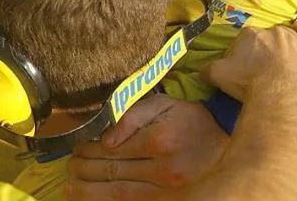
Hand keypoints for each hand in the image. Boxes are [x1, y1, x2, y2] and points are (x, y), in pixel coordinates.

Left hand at [65, 96, 226, 199]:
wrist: (227, 150)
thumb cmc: (193, 123)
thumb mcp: (165, 105)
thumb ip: (133, 116)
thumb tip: (107, 139)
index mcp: (158, 141)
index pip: (113, 148)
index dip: (89, 150)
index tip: (76, 149)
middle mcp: (161, 169)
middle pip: (112, 172)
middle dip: (84, 170)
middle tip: (69, 167)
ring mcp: (166, 191)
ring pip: (119, 194)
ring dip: (90, 192)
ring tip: (70, 188)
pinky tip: (94, 200)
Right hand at [202, 22, 296, 107]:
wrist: (284, 98)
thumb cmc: (250, 86)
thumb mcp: (220, 77)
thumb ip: (209, 70)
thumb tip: (201, 70)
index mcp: (249, 35)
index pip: (244, 41)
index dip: (245, 56)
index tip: (246, 70)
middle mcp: (274, 31)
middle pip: (268, 39)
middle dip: (266, 52)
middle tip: (265, 71)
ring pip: (290, 37)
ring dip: (287, 47)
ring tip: (286, 65)